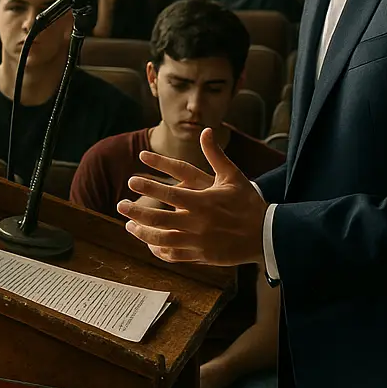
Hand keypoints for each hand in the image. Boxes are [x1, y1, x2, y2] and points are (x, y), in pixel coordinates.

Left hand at [118, 126, 265, 266]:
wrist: (266, 235)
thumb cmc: (248, 204)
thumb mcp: (233, 176)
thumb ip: (215, 154)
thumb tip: (206, 131)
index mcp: (204, 202)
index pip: (170, 194)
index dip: (149, 187)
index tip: (131, 181)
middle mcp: (198, 223)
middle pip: (160, 219)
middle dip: (136, 212)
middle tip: (120, 206)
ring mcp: (198, 242)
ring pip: (162, 240)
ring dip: (142, 233)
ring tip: (129, 225)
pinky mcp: (201, 256)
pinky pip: (173, 255)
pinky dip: (158, 250)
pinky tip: (149, 243)